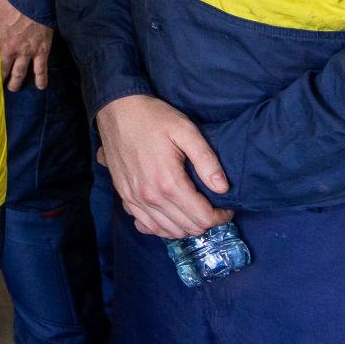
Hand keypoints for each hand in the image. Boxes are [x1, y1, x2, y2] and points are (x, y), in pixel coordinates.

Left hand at [0, 0, 51, 92]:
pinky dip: (42, 79)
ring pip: (21, 74)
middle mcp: (12, 51)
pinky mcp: (42, 50)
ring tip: (14, 88)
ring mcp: (28, 52)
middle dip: (1, 80)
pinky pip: (42, 69)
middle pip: (5, 71)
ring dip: (17, 83)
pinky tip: (41, 87)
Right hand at [97, 93, 232, 237]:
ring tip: (196, 211)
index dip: (220, 217)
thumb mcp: (185, 130)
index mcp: (168, 182)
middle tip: (214, 208)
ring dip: (187, 226)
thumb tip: (222, 188)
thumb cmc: (153, 118)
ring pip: (168, 231)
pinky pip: (147, 226)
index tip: (227, 208)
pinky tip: (172, 217)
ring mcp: (134, 199)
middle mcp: (150, 196)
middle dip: (206, 222)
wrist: (117, 111)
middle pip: (187, 227)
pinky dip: (164, 228)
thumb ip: (206, 159)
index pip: (202, 217)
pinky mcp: (125, 197)